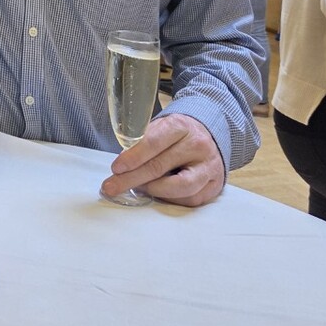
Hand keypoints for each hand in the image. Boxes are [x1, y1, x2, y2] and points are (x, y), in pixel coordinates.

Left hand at [100, 113, 224, 206]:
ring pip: (179, 187)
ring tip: (138, 188)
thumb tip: (120, 167)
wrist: (208, 137)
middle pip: (161, 166)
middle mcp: (197, 145)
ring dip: (153, 190)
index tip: (116, 168)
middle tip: (112, 186)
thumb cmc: (176, 135)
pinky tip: (157, 192)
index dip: (133, 157)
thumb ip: (142, 143)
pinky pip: (188, 199)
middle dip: (132, 179)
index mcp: (180, 126)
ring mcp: (208, 167)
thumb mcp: (160, 129)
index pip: (154, 142)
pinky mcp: (214, 186)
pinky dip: (169, 198)